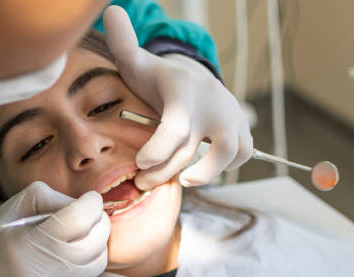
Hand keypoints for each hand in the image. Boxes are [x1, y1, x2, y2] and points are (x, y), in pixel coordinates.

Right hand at [0, 182, 109, 276]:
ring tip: (78, 236)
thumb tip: (83, 204)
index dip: (91, 204)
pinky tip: (66, 258)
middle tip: (88, 215)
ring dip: (96, 243)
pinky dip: (85, 264)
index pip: (81, 218)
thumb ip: (50, 199)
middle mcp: (45, 272)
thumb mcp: (11, 209)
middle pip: (96, 240)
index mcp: (30, 243)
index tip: (90, 199)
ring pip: (98, 261)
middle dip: (98, 222)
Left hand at [103, 6, 252, 189]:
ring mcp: (230, 117)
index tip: (142, 162)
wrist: (195, 81)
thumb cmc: (160, 80)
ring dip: (205, 174)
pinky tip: (201, 169)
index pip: (176, 125)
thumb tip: (111, 11)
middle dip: (165, 172)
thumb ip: (123, 44)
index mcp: (183, 91)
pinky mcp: (242, 130)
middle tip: (143, 182)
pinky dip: (226, 166)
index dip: (159, 149)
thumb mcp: (137, 63)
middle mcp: (211, 104)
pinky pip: (242, 154)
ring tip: (179, 182)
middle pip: (193, 148)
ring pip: (228, 152)